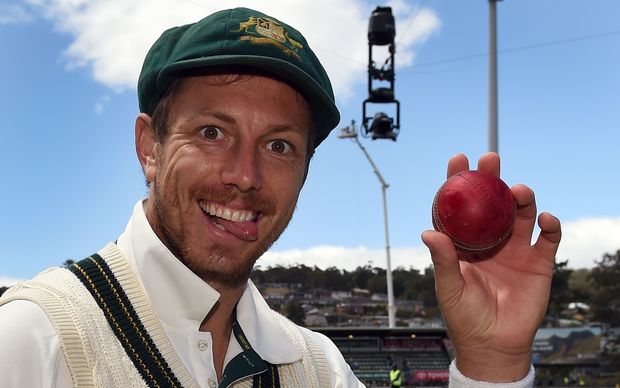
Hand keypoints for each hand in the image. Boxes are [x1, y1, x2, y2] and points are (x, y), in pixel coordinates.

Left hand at [421, 152, 560, 382]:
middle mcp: (491, 240)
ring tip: (518, 191)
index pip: (462, 206)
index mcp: (466, 242)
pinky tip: (545, 219)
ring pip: (522, 213)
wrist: (493, 344)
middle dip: (493, 178)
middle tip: (491, 160)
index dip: (459, 182)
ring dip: (522, 197)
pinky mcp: (539, 263)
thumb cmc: (465, 316)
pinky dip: (550, 225)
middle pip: (493, 202)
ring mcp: (516, 249)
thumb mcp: (449, 288)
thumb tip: (428, 232)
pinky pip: (548, 238)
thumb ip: (442, 260)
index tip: (459, 160)